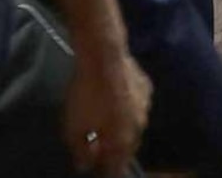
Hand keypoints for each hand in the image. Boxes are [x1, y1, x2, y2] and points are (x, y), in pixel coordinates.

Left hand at [63, 48, 150, 177]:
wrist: (103, 55)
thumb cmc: (86, 95)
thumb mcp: (73, 127)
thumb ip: (81, 150)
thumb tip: (84, 165)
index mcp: (122, 142)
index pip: (118, 167)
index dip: (108, 171)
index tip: (101, 170)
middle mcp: (139, 128)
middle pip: (128, 146)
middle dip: (116, 149)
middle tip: (103, 145)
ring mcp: (146, 106)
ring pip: (135, 123)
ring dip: (123, 125)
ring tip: (109, 119)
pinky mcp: (147, 86)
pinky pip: (137, 103)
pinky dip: (129, 105)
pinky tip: (117, 97)